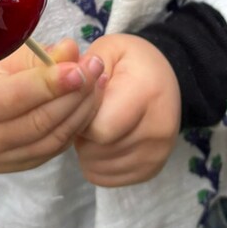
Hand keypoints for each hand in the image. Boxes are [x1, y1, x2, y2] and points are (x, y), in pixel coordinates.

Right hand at [0, 38, 103, 173]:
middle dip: (74, 95)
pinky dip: (73, 127)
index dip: (51, 84)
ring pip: (50, 140)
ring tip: (98, 84)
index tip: (80, 68)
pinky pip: (51, 150)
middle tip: (96, 70)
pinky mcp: (11, 167)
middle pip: (38, 122)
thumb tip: (72, 50)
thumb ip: (38, 56)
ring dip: (80, 111)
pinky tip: (86, 105)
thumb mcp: (2, 54)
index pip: (16, 97)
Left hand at [73, 35, 180, 187]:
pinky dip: (96, 163)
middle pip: (97, 150)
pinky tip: (103, 141)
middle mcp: (158, 129)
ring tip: (96, 124)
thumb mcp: (108, 49)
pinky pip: (105, 178)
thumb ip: (83, 65)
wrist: (163, 78)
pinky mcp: (152, 170)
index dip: (80, 116)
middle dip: (82, 133)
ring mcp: (158, 154)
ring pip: (97, 167)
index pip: (98, 128)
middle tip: (87, 113)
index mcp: (146, 95)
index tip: (81, 101)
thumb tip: (64, 81)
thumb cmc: (130, 62)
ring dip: (87, 149)